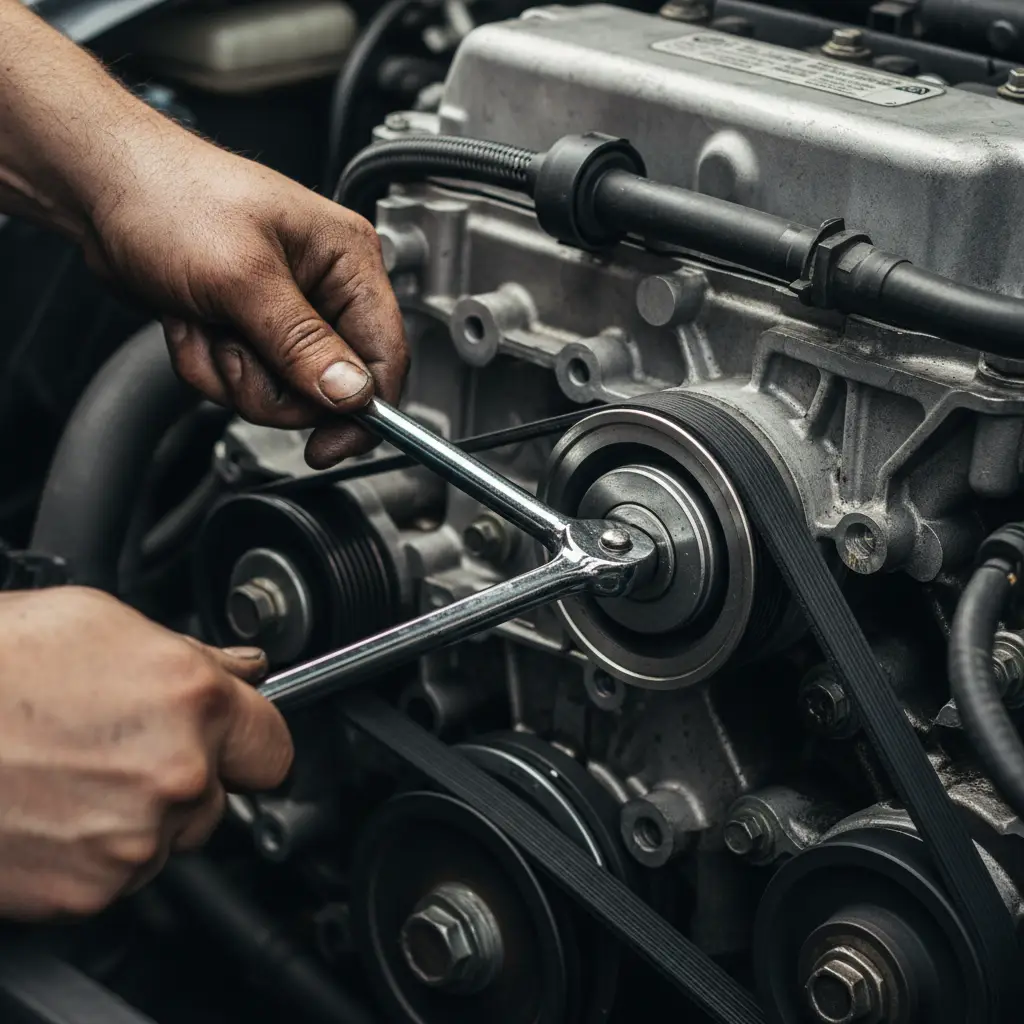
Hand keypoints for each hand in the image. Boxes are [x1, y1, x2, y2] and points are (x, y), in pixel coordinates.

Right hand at [0, 587, 291, 919]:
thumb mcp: (103, 622)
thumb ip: (193, 656)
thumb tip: (242, 669)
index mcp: (193, 700)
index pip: (273, 745)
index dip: (252, 741)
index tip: (238, 742)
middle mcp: (177, 773)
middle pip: (222, 795)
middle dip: (190, 776)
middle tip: (128, 750)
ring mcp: (135, 837)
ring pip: (172, 838)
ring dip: (143, 816)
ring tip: (78, 775)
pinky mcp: (90, 890)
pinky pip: (122, 876)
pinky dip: (99, 853)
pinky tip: (56, 810)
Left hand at [85, 133, 408, 467]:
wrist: (100, 190)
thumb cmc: (171, 198)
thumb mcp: (242, 276)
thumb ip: (302, 343)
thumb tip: (353, 393)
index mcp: (346, 261)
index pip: (385, 353)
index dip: (365, 408)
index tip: (330, 444)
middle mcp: (323, 290)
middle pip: (328, 388)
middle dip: (272, 383)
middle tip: (236, 347)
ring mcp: (284, 315)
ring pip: (281, 393)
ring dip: (232, 373)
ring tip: (207, 323)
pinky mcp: (248, 331)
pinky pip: (242, 384)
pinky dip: (207, 365)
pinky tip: (191, 324)